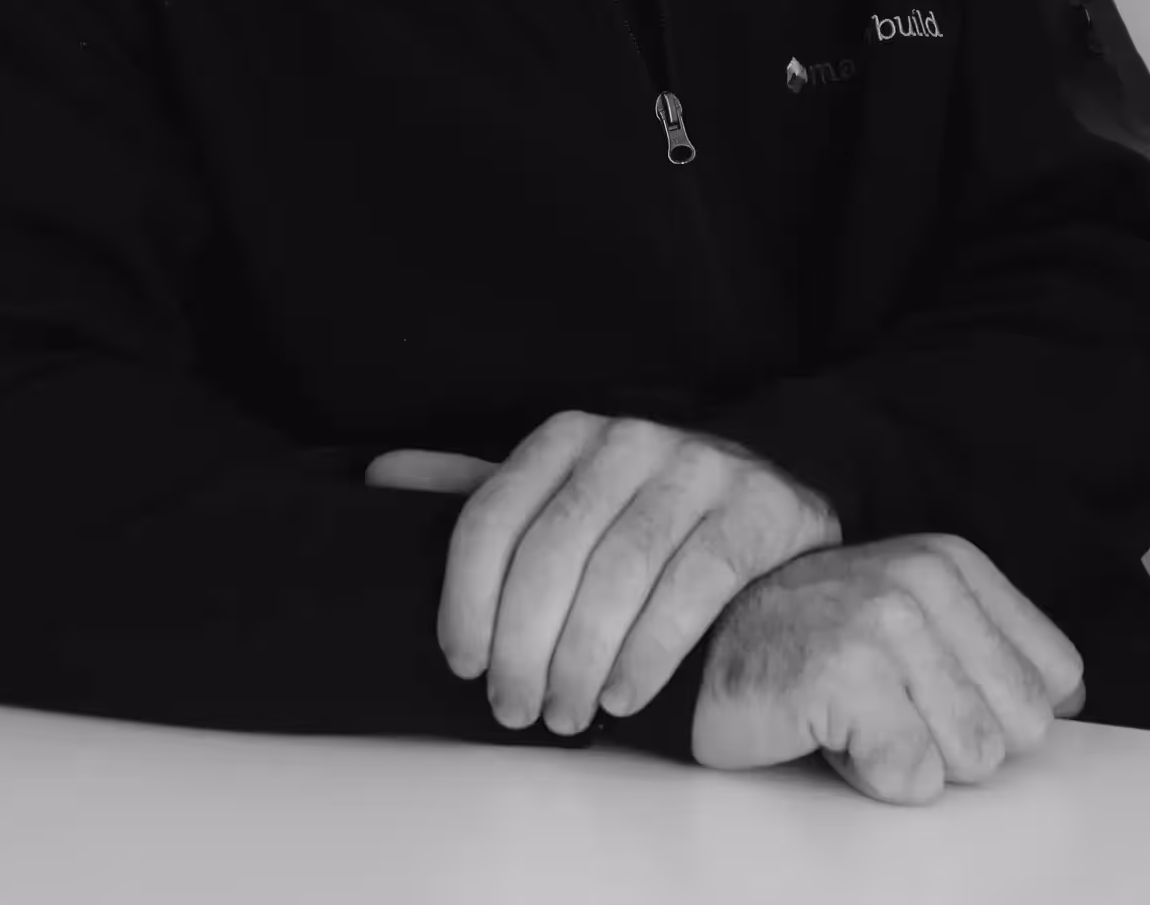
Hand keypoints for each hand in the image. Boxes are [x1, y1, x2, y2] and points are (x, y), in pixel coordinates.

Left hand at [368, 411, 841, 736]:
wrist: (770, 508)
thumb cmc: (643, 518)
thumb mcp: (559, 496)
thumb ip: (479, 493)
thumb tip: (379, 476)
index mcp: (568, 434)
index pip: (494, 514)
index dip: (467, 598)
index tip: (463, 662)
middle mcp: (630, 439)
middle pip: (553, 550)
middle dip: (523, 643)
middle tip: (513, 709)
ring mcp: (698, 468)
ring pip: (619, 571)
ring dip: (582, 658)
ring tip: (566, 715)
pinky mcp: (756, 510)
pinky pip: (693, 584)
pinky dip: (650, 651)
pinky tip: (625, 697)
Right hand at [690, 532, 1085, 803]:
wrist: (702, 646)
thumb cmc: (811, 643)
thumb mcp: (914, 619)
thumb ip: (991, 647)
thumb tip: (1071, 697)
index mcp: (951, 562)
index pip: (1054, 679)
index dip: (995, 708)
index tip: (929, 690)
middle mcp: (923, 580)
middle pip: (1020, 728)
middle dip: (956, 741)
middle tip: (885, 705)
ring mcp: (884, 623)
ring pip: (972, 759)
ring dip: (910, 758)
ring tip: (855, 714)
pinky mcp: (847, 675)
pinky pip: (913, 778)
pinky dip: (870, 775)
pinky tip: (828, 731)